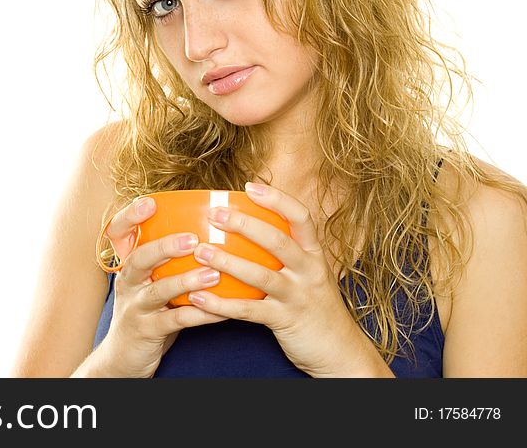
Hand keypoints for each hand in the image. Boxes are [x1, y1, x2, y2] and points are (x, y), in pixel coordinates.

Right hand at [100, 197, 227, 377]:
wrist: (124, 358)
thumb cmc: (147, 312)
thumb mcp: (149, 283)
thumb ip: (168, 261)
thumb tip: (210, 232)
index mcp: (128, 266)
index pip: (118, 233)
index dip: (130, 217)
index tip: (150, 202)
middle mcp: (127, 283)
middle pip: (139, 259)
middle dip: (165, 247)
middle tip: (193, 239)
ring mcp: (135, 308)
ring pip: (158, 291)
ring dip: (186, 281)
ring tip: (213, 274)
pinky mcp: (147, 331)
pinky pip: (175, 321)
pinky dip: (199, 314)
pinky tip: (221, 310)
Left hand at [186, 182, 387, 376]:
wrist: (340, 352)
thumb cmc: (314, 305)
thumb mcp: (308, 273)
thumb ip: (286, 252)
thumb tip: (247, 225)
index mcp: (314, 254)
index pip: (301, 217)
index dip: (277, 199)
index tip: (250, 186)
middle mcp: (310, 271)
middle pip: (278, 241)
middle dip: (245, 225)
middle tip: (215, 215)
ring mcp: (299, 296)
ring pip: (261, 276)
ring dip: (228, 262)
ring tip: (200, 252)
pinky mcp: (286, 321)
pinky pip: (249, 311)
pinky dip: (221, 304)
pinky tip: (197, 298)